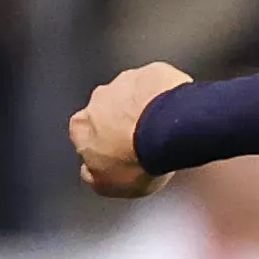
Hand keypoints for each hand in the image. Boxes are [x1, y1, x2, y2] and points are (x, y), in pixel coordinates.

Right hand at [71, 62, 191, 198]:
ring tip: (165, 130)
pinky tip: (178, 113)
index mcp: (81, 126)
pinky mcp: (153, 72)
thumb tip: (90, 173)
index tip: (121, 156)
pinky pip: (158, 84)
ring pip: (134, 96)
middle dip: (123, 123)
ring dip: (146, 108)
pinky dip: (166, 95)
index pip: (86, 137)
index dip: (104, 147)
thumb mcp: (108, 185)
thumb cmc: (137, 158)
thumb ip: (94, 177)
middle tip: (146, 142)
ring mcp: (126, 81)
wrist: (168, 130)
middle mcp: (98, 98)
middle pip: (109, 112)